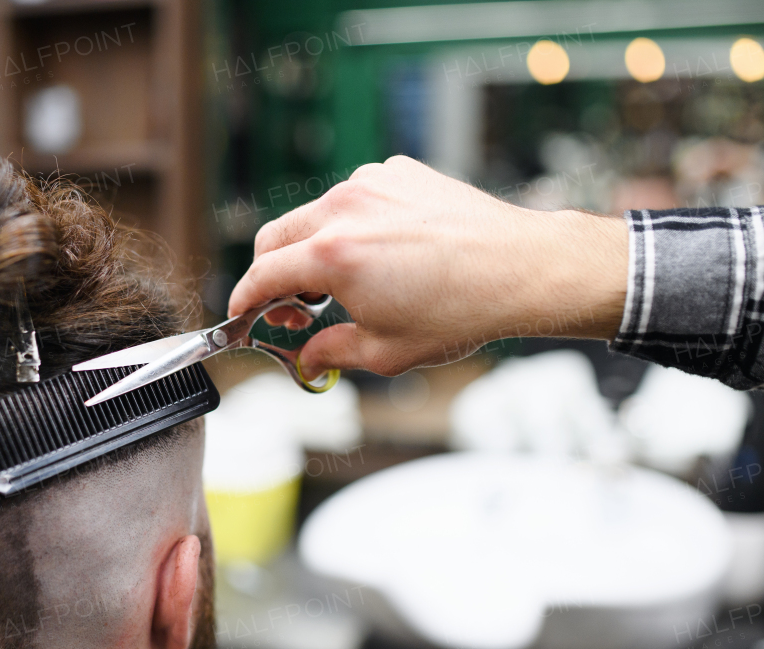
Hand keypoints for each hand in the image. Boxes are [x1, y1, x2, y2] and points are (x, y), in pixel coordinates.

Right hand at [228, 155, 628, 376]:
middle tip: (296, 311)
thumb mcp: (385, 351)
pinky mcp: (397, 172)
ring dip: (313, 250)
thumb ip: (331, 353)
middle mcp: (344, 208)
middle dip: (274, 276)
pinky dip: (350, 226)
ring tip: (346, 286)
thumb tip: (308, 360)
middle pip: (276, 239)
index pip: (262, 274)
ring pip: (314, 216)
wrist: (521, 270)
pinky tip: (381, 255)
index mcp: (333, 255)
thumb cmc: (460, 311)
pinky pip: (354, 199)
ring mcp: (371, 184)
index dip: (244, 300)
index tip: (243, 315)